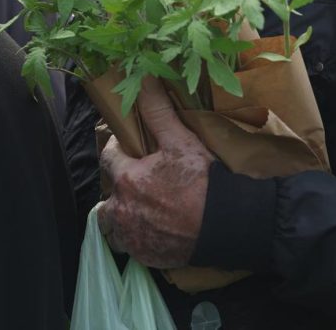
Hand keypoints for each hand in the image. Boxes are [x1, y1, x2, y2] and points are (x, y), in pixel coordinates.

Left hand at [97, 77, 213, 267]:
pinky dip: (138, 236)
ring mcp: (133, 237)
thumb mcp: (181, 141)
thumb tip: (143, 79)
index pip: (109, 157)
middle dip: (119, 185)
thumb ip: (158, 111)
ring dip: (123, 214)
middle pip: (108, 195)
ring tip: (143, 206)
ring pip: (114, 224)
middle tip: (141, 178)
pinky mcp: (146, 256)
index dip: (120, 148)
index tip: (133, 146)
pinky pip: (132, 245)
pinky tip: (156, 227)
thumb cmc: (203, 181)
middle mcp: (122, 211)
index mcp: (127, 180)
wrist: (227, 223)